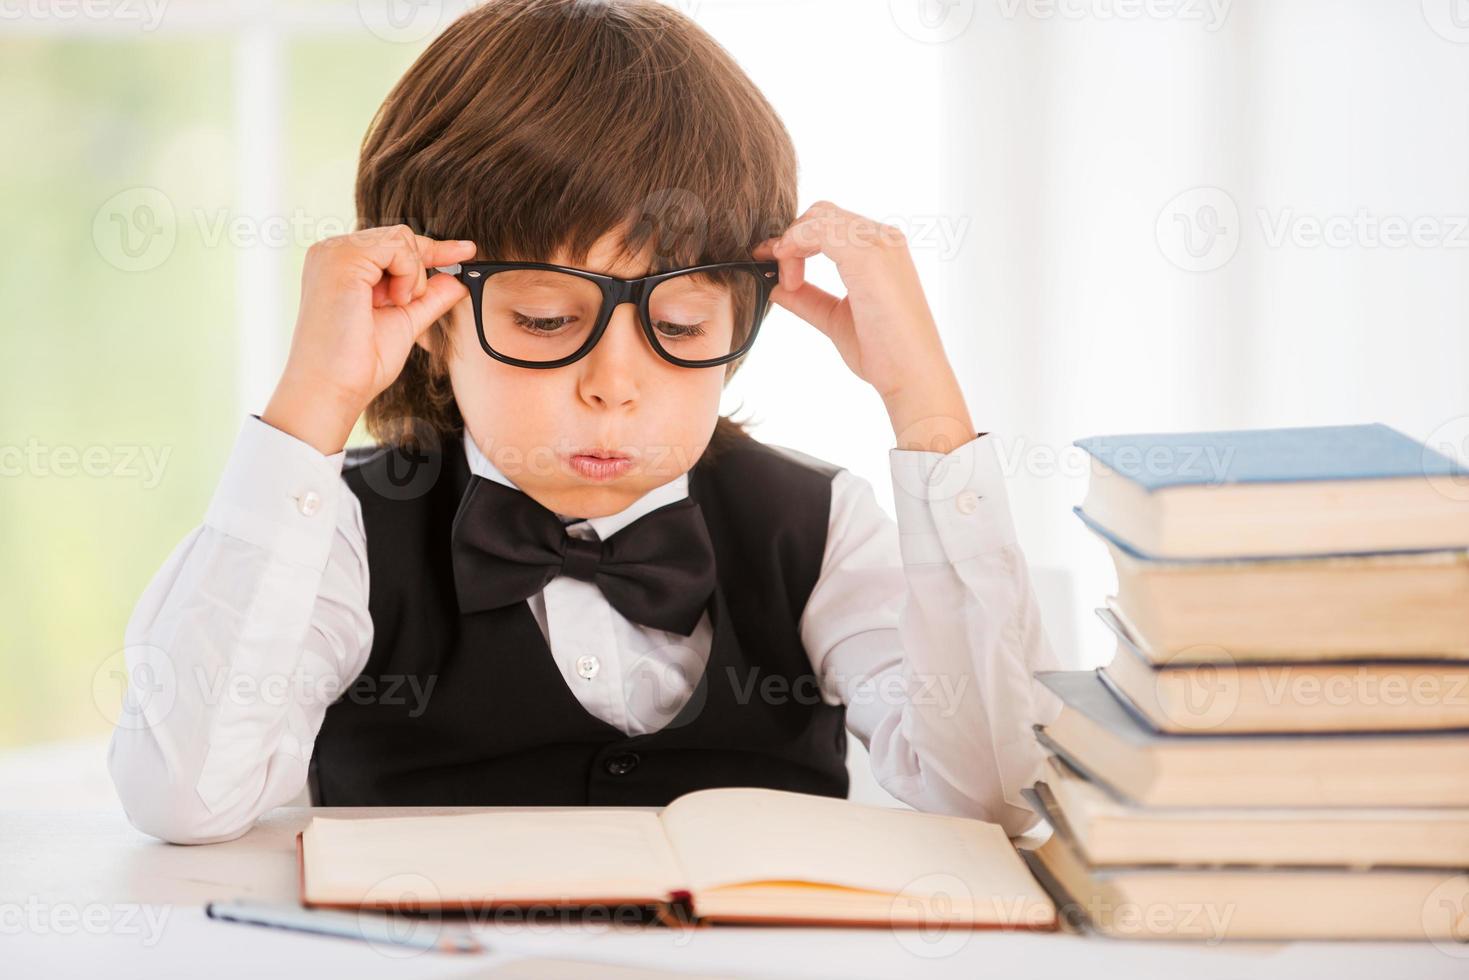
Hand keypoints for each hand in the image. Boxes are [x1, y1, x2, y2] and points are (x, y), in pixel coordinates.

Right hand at [263, 226, 474, 454]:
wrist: (334, 388)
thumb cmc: (359, 363)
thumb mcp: (404, 321)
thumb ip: (428, 298)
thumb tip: (457, 280)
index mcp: (342, 266)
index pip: (394, 245)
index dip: (433, 249)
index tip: (467, 251)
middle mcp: (332, 253)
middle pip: (400, 236)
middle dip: (420, 268)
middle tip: (410, 302)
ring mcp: (334, 253)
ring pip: (402, 238)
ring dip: (413, 276)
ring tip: (396, 305)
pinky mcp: (341, 259)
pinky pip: (397, 246)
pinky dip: (408, 274)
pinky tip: (393, 301)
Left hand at [754, 202, 974, 452]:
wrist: (912, 375)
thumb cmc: (884, 352)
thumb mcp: (835, 318)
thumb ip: (808, 299)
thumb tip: (776, 287)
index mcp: (881, 250)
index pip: (829, 224)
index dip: (796, 241)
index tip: (772, 265)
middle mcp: (884, 239)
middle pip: (821, 213)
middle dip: (791, 239)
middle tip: (775, 273)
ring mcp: (879, 244)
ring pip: (819, 217)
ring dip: (792, 245)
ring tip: (790, 284)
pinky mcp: (869, 255)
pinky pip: (819, 229)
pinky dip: (795, 245)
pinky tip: (790, 277)